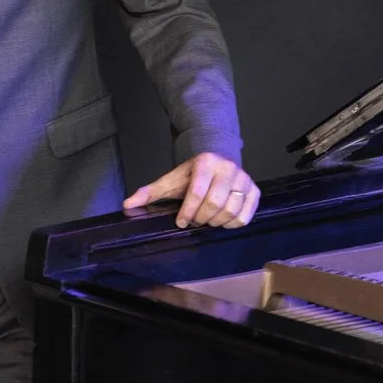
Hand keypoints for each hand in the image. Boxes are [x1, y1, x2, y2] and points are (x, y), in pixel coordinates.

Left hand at [123, 152, 259, 228]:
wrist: (218, 159)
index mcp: (206, 162)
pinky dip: (232, 223)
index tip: (181, 221)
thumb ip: (150, 192)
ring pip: (231, 210)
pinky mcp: (255, 190)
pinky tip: (221, 221)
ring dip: (215, 222)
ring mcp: (244, 179)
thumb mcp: (171, 179)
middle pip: (215, 203)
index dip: (188, 211)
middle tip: (194, 220)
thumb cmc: (192, 173)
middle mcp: (228, 168)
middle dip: (201, 217)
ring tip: (206, 219)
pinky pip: (245, 215)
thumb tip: (128, 205)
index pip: (197, 191)